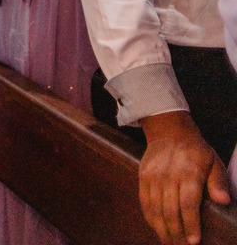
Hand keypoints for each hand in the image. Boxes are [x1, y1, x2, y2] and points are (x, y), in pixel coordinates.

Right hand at [138, 111, 231, 244]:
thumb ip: (219, 182)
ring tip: (169, 243)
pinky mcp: (142, 177)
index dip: (190, 224)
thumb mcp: (214, 162)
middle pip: (169, 210)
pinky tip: (157, 228)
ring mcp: (153, 177)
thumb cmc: (196, 151)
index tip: (193, 241)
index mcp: (188, 173)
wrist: (168, 131)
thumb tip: (224, 200)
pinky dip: (150, 217)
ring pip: (154, 208)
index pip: (188, 204)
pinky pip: (144, 201)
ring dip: (161, 229)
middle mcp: (168, 176)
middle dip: (176, 233)